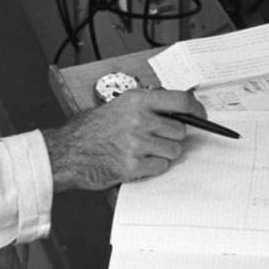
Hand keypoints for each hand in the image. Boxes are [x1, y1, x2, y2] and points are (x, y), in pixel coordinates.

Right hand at [43, 86, 206, 191]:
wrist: (67, 152)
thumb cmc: (90, 130)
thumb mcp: (118, 106)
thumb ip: (146, 105)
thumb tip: (177, 110)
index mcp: (137, 100)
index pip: (181, 100)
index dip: (197, 109)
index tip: (202, 116)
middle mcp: (139, 119)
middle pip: (180, 130)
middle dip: (172, 137)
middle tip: (156, 139)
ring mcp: (137, 143)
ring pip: (173, 151)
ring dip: (163, 154)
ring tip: (143, 151)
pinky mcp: (133, 165)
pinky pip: (161, 168)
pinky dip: (153, 168)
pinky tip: (137, 162)